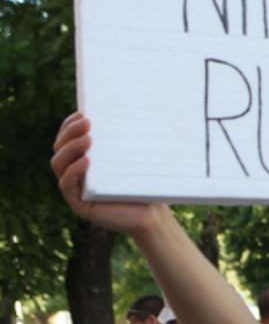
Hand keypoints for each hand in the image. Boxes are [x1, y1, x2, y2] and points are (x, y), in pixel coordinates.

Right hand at [50, 112, 162, 236]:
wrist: (154, 215)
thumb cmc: (145, 185)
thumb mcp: (133, 158)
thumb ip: (124, 140)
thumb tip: (131, 108)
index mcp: (84, 159)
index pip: (67, 138)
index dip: (70, 125)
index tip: (82, 113)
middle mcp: (76, 173)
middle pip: (59, 148)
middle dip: (70, 133)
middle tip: (87, 124)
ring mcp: (75, 189)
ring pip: (59, 164)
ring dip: (70, 149)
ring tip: (88, 140)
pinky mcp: (80, 205)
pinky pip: (67, 185)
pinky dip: (74, 171)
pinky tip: (86, 162)